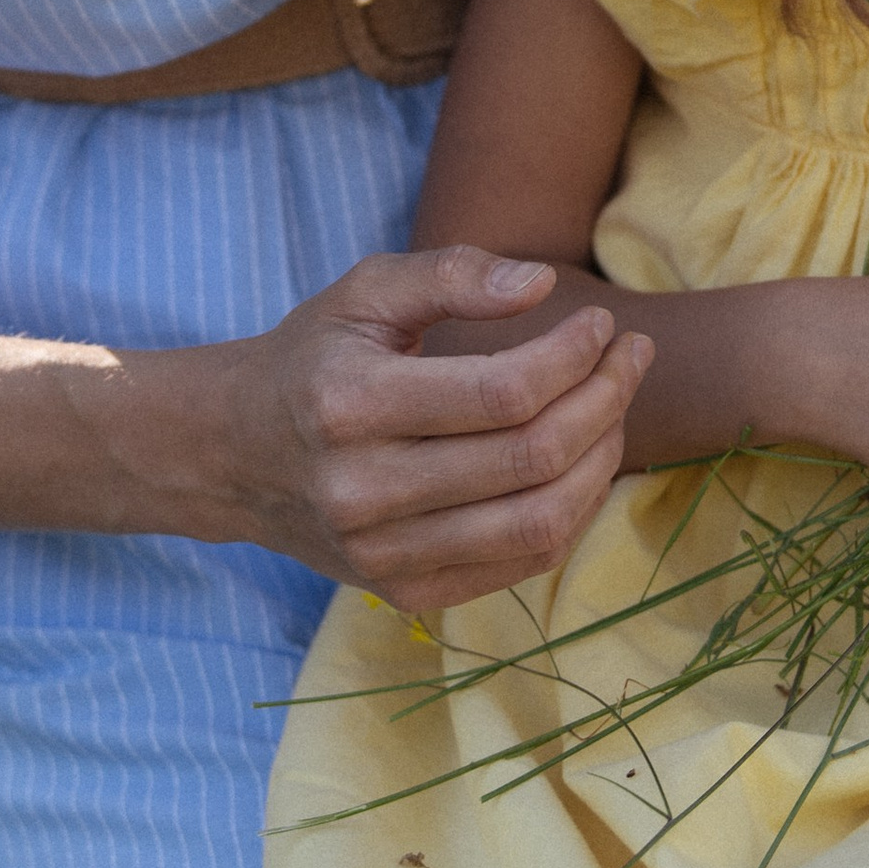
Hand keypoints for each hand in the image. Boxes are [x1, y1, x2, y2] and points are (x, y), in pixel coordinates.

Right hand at [169, 244, 650, 609]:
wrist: (236, 454)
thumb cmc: (314, 357)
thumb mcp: (364, 291)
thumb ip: (452, 274)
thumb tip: (542, 283)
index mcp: (350, 403)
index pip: (501, 393)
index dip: (573, 358)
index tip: (602, 325)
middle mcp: (361, 490)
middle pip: (530, 458)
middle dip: (605, 401)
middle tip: (631, 357)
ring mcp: (381, 555)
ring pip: (538, 522)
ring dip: (602, 460)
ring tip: (617, 407)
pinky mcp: (403, 593)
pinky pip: (521, 563)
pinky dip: (573, 511)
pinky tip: (584, 462)